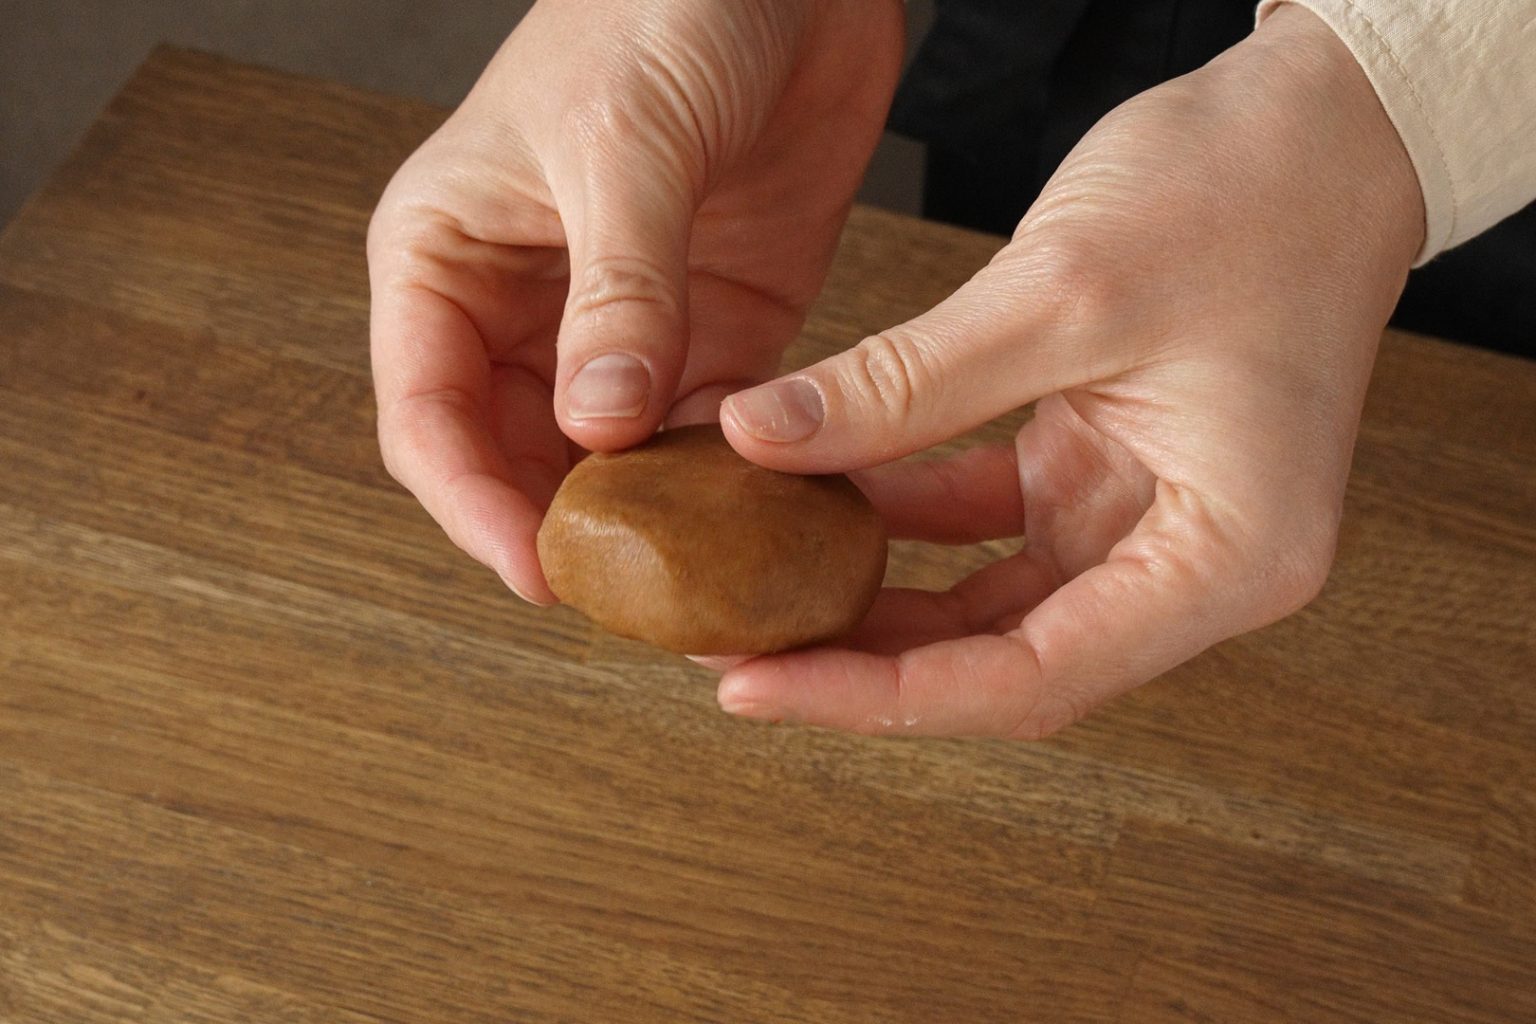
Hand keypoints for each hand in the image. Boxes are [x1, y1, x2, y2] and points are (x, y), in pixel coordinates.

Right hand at [368, 0, 903, 601]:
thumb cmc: (663, 7)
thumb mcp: (625, 146)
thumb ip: (617, 290)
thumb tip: (601, 428)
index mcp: (447, 257)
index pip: (429, 415)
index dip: (472, 507)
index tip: (539, 574)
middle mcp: (523, 307)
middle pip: (516, 459)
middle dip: (563, 531)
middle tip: (629, 599)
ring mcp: (622, 327)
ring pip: (613, 463)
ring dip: (652, 522)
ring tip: (702, 583)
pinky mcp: (714, 330)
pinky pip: (709, 431)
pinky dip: (729, 481)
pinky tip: (760, 520)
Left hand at [713, 7, 1425, 737]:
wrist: (1323, 124)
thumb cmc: (1249, 193)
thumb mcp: (1060, 293)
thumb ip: (905, 383)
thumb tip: (760, 438)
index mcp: (1227, 555)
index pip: (1033, 680)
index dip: (881, 696)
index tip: (760, 685)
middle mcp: (1195, 561)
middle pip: (1006, 663)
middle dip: (866, 664)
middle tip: (735, 648)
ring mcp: (1148, 518)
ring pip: (990, 608)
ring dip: (880, 603)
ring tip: (764, 586)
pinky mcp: (1105, 468)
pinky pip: (990, 527)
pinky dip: (908, 521)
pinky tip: (824, 496)